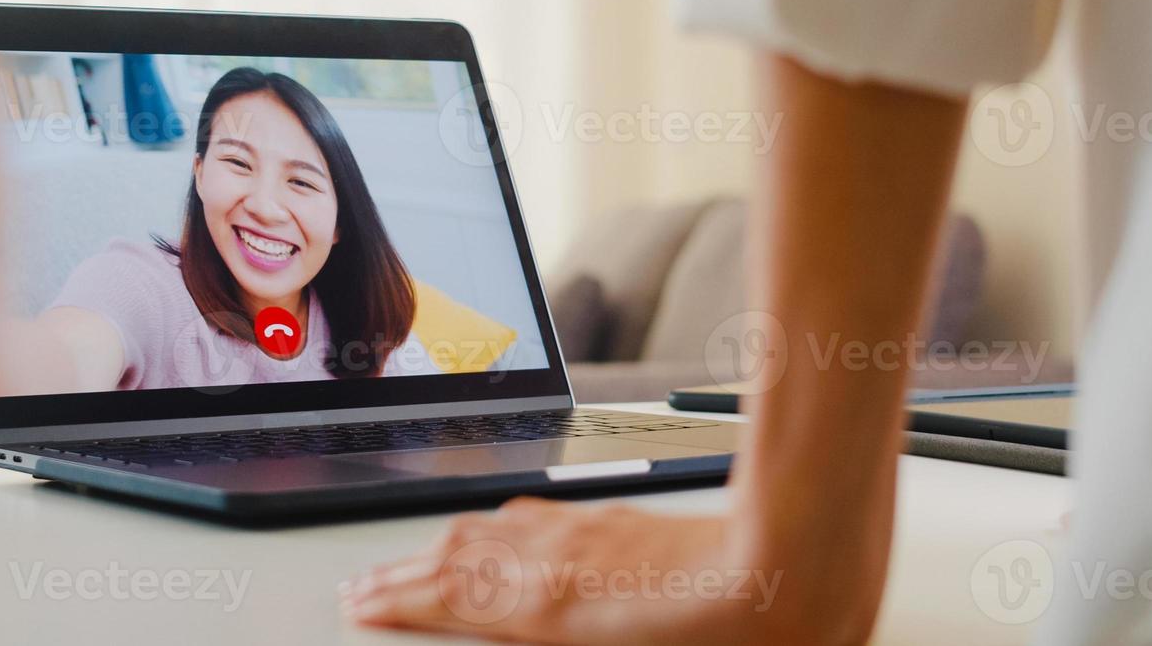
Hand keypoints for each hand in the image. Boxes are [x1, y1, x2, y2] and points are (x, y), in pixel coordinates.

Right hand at [339, 495, 877, 644]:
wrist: (791, 566)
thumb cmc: (729, 637)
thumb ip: (567, 634)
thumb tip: (531, 611)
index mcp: (547, 608)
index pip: (446, 600)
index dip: (395, 603)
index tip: (360, 606)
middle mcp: (552, 560)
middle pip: (452, 559)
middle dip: (401, 574)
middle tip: (365, 586)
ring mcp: (581, 531)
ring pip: (487, 531)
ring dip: (440, 548)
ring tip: (412, 562)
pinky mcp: (614, 517)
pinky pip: (530, 518)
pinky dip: (493, 528)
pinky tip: (496, 526)